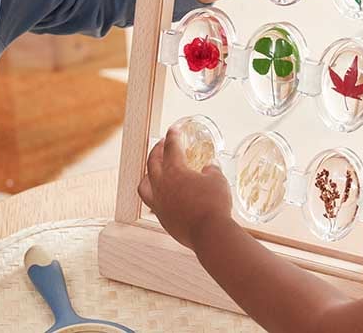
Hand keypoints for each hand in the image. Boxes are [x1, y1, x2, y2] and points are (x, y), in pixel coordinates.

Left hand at [138, 128, 232, 250]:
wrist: (209, 233)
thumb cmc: (214, 203)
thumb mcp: (218, 181)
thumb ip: (212, 170)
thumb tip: (210, 166)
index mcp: (175, 171)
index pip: (171, 147)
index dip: (173, 136)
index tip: (174, 129)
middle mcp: (162, 185)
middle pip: (153, 162)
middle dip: (157, 150)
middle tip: (162, 144)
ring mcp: (159, 203)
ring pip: (144, 184)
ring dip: (147, 174)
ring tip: (152, 171)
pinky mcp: (162, 218)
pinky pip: (151, 203)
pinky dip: (153, 195)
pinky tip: (160, 196)